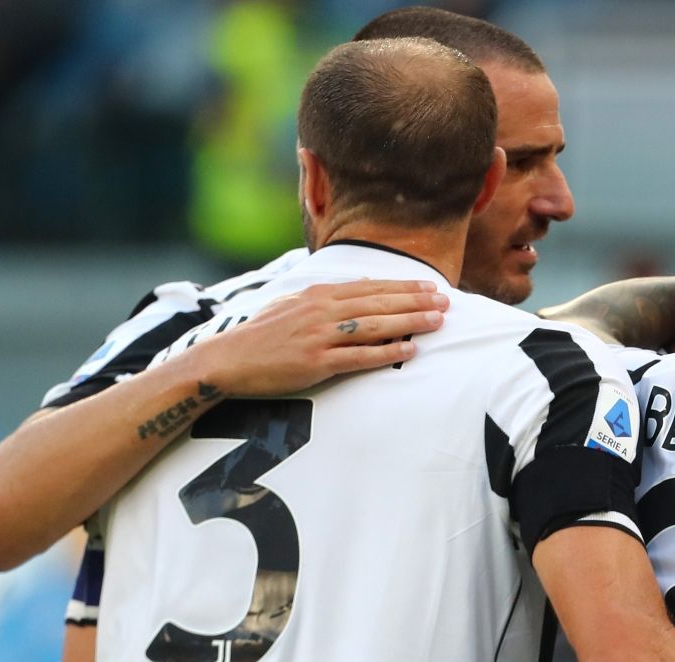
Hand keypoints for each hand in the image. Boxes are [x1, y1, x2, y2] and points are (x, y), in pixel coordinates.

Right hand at [179, 279, 448, 396]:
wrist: (227, 359)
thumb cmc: (261, 334)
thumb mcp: (292, 304)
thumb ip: (327, 296)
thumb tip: (361, 286)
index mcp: (317, 295)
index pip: (370, 288)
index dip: (403, 287)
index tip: (430, 287)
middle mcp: (321, 311)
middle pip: (379, 303)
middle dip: (416, 301)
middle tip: (446, 301)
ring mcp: (319, 336)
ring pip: (375, 326)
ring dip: (409, 322)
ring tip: (438, 321)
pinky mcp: (316, 362)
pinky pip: (359, 356)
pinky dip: (387, 352)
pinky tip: (409, 349)